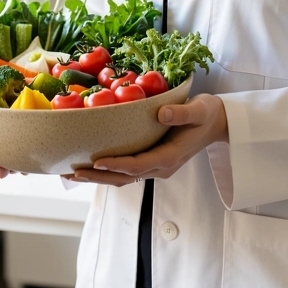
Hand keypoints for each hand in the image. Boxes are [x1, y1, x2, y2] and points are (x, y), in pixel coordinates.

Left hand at [62, 94, 227, 186]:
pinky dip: (107, 170)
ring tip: (72, 174)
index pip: (139, 165)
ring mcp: (156, 166)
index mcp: (171, 157)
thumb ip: (180, 113)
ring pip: (123, 177)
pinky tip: (91, 165)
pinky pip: (127, 170)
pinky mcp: (153, 161)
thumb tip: (160, 114)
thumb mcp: (199, 109)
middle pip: (125, 177)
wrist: (217, 123)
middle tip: (71, 173)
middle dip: (97, 177)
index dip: (117, 165)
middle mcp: (161, 166)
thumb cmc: (207, 114)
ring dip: (98, 178)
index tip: (97, 162)